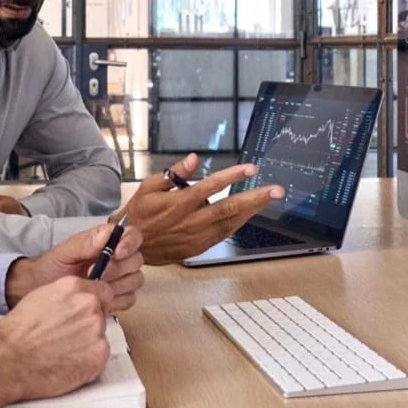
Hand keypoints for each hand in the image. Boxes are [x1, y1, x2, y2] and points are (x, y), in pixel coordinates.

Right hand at [0, 276, 112, 407]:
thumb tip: (78, 300)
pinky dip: (88, 363)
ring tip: (63, 352)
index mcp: (74, 287)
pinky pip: (99, 357)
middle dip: (88, 326)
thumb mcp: (41, 297)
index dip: (94, 305)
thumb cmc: (18, 333)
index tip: (85, 316)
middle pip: (101, 315)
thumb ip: (67, 296)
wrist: (9, 359)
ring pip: (100, 337)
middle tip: (66, 338)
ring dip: (87, 345)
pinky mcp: (98, 355)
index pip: (103, 292)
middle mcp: (89, 305)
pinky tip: (67, 363)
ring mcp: (96, 330)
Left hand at [4, 223, 144, 311]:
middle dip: (119, 268)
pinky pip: (129, 299)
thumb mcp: (64, 252)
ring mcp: (120, 279)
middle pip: (137, 260)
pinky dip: (117, 300)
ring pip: (136, 280)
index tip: (117, 253)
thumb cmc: (51, 268)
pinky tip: (100, 300)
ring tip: (96, 288)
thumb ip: (85, 243)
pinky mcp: (118, 298)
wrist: (39, 292)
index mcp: (107, 242)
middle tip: (98, 274)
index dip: (129, 243)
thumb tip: (107, 234)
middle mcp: (118, 259)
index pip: (133, 236)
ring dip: (118, 284)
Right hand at [118, 153, 284, 264]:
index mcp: (180, 202)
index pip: (212, 186)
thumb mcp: (148, 187)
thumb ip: (174, 173)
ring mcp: (197, 236)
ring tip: (268, 199)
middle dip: (255, 198)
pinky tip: (249, 214)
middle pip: (229, 207)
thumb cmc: (139, 213)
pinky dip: (238, 223)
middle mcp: (192, 220)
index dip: (233, 176)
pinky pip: (224, 234)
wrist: (130, 247)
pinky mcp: (199, 247)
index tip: (250, 169)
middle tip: (276, 190)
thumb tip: (194, 160)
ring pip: (231, 223)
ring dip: (252, 210)